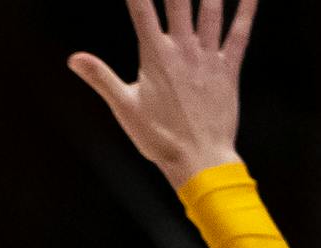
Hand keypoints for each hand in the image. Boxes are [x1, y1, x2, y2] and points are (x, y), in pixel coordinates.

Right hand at [69, 0, 257, 190]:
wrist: (198, 159)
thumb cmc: (158, 139)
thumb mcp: (124, 108)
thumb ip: (101, 78)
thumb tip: (74, 58)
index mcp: (155, 56)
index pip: (141, 10)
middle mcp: (182, 49)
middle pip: (178, 1)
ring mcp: (207, 57)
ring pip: (211, 9)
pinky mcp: (228, 69)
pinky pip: (240, 32)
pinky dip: (246, 9)